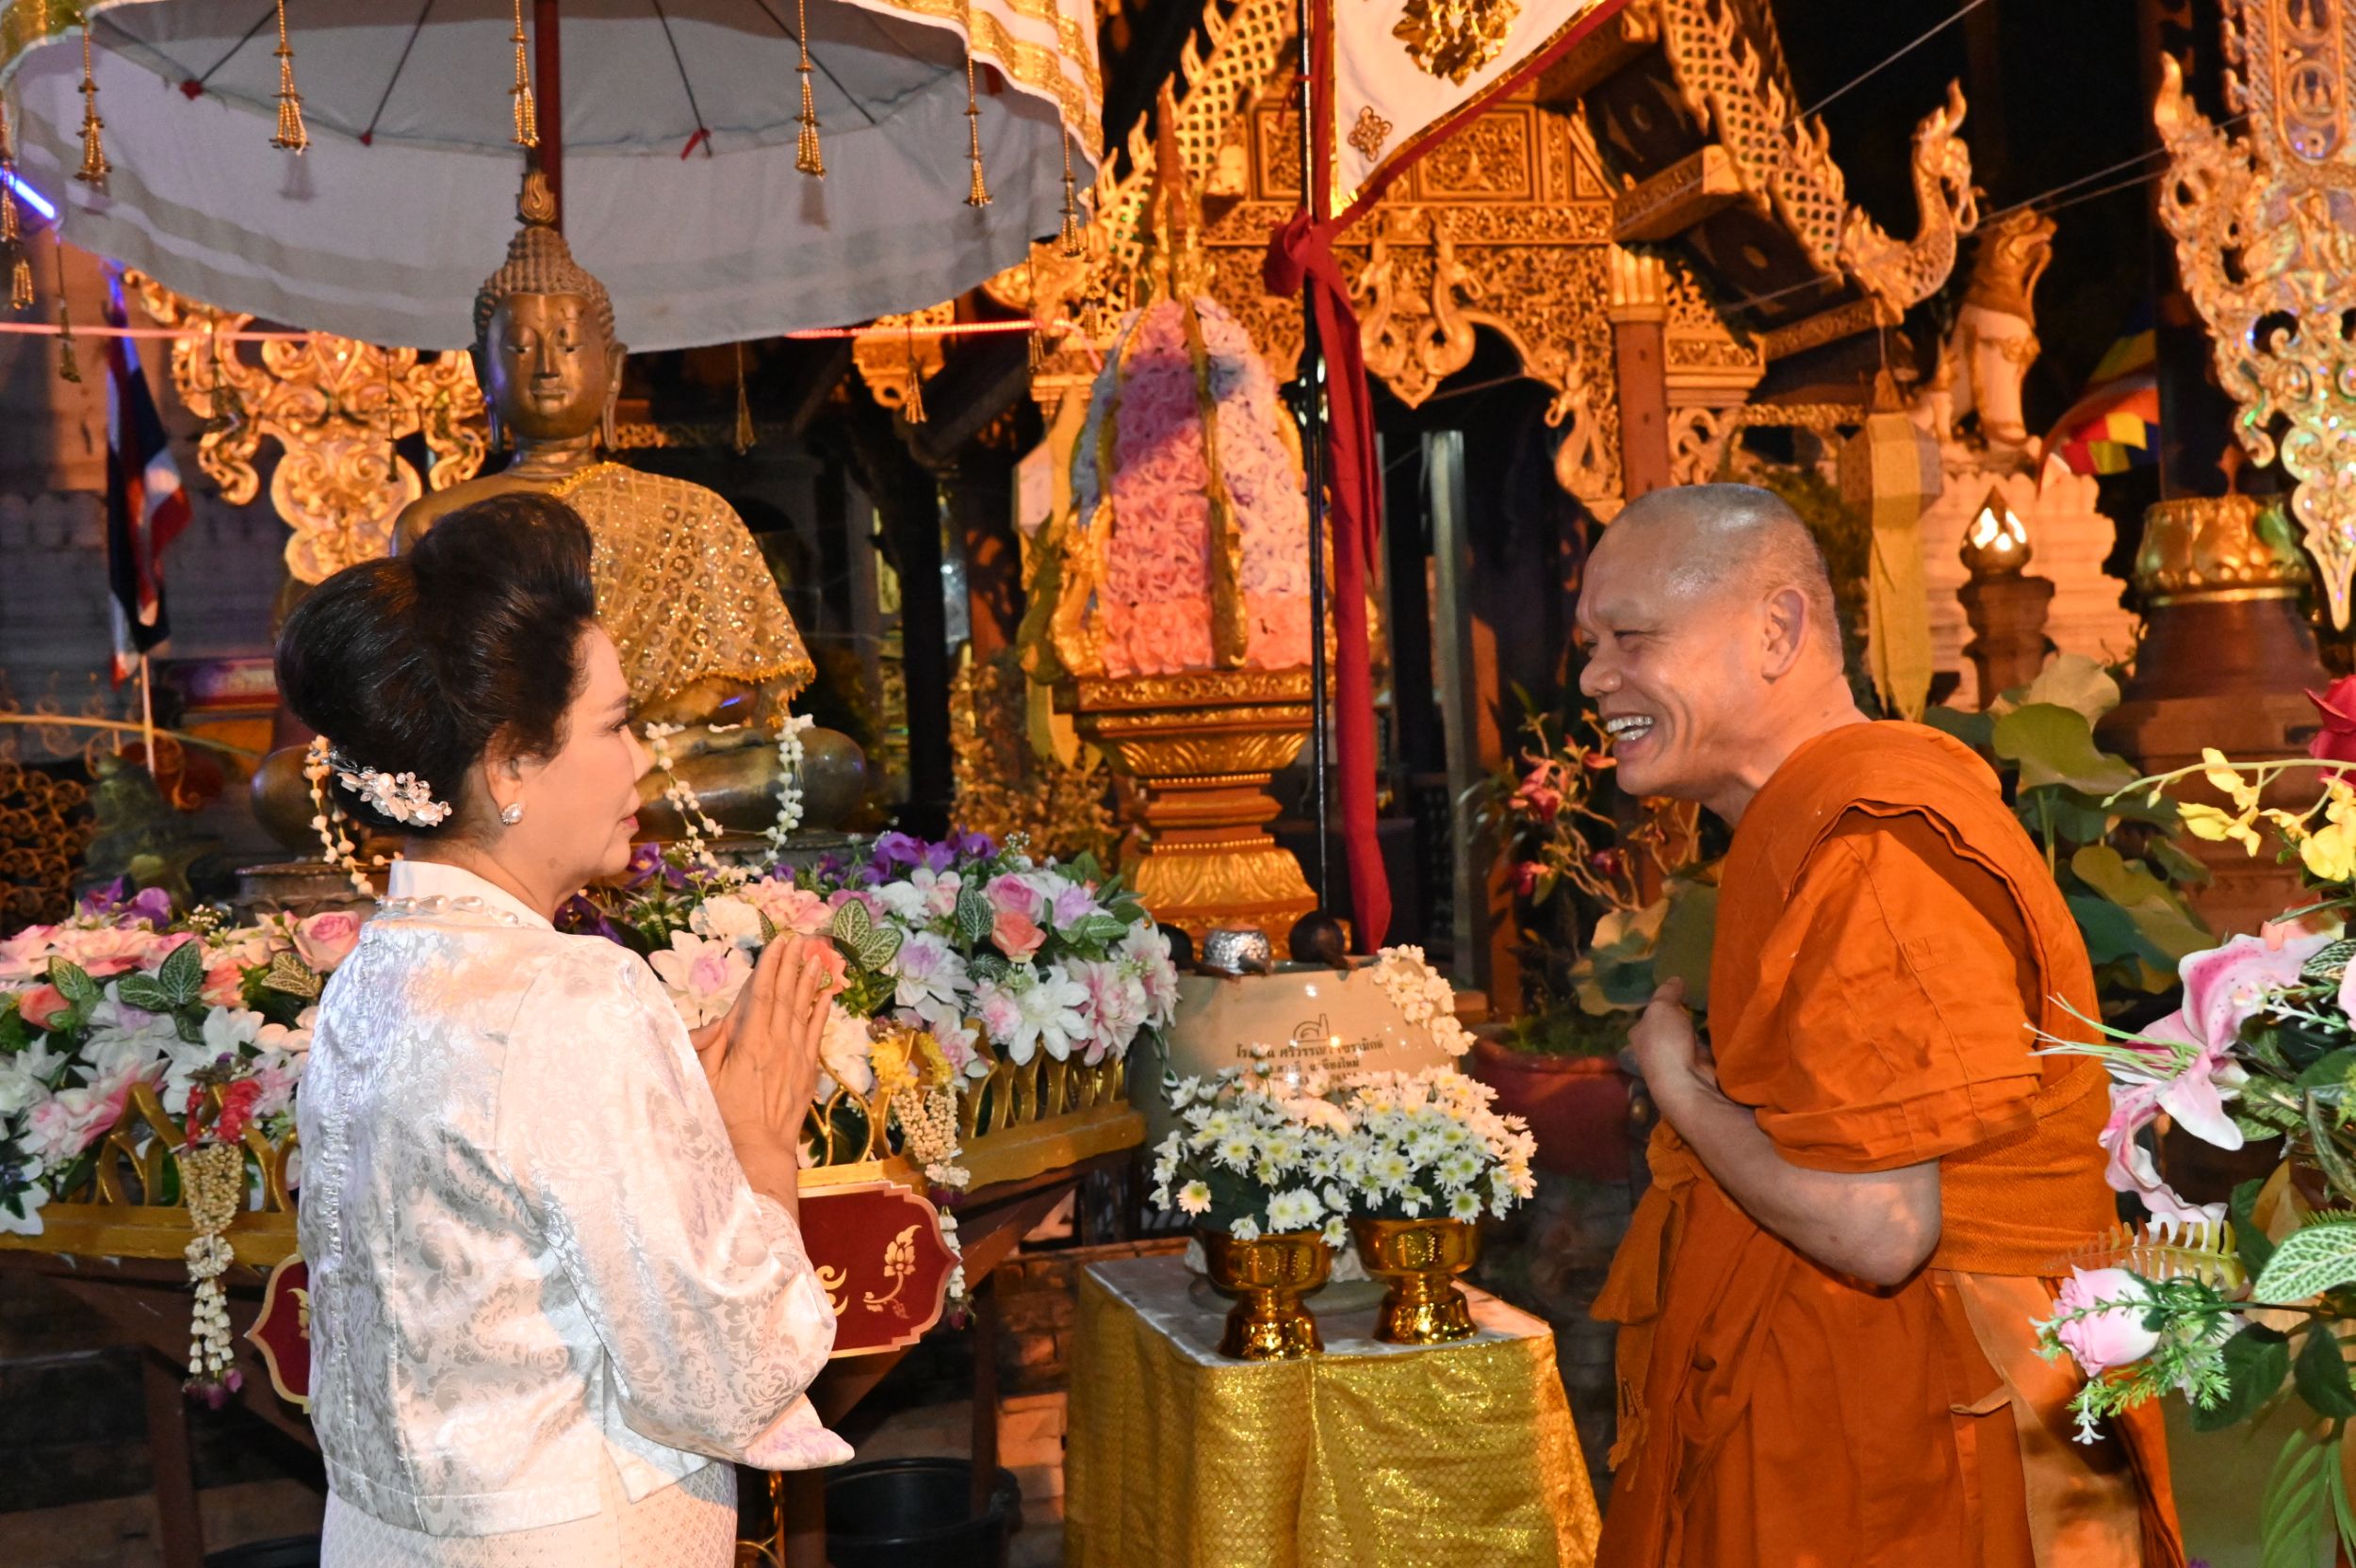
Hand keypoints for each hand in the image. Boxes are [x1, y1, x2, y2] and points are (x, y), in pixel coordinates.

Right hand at [691, 936, 843, 1202]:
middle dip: (792, 965)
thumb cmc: (723, 1118)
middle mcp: (778, 1045)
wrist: (757, 1152)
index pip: (762, 995)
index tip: (778, 943)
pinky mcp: (807, 1072)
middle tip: (801, 939)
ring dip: (809, 982)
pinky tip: (827, 996)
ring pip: (803, 1011)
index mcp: (751, 1044)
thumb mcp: (704, 1081)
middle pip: (785, 996)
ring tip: (816, 957)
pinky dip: (822, 1013)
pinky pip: (816, 1035)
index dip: (771, 967)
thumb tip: (718, 1021)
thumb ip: (710, 1048)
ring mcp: (796, 1058)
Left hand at [1628, 979, 1724, 1123]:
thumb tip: (1675, 979)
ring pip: (1686, 1040)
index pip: (1647, 1019)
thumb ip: (1667, 993)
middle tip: (1698, 1004)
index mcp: (1638, 1036)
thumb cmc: (1665, 1043)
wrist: (1687, 1084)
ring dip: (1697, 1031)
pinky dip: (1711, 1042)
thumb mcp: (1661, 1008)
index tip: (1676, 997)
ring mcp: (1675, 1063)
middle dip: (1680, 1020)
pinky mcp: (1696, 1070)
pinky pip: (1704, 1049)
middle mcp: (1653, 1051)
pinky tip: (1720, 1031)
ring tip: (1713, 1014)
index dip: (1659, 1007)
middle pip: (1667, 1030)